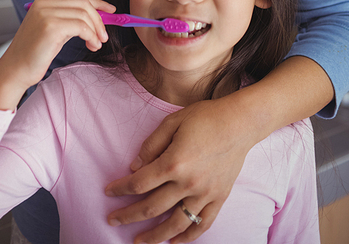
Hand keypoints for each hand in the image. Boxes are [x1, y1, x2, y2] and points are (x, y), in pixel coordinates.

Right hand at [0, 0, 115, 110]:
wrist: (15, 70)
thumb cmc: (35, 53)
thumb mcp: (54, 31)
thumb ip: (71, 20)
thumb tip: (99, 17)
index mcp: (44, 1)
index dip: (98, 3)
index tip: (111, 11)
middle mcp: (44, 3)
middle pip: (83, 3)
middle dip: (99, 19)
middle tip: (104, 36)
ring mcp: (46, 13)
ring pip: (84, 14)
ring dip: (96, 30)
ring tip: (96, 44)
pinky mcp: (50, 27)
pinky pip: (81, 27)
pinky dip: (91, 36)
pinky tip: (91, 46)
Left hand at [105, 97, 252, 243]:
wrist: (239, 122)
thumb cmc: (204, 117)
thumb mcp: (172, 122)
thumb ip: (151, 145)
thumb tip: (134, 167)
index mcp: (174, 162)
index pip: (139, 183)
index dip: (121, 189)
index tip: (108, 192)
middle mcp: (188, 183)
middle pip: (151, 207)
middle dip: (128, 215)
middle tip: (112, 220)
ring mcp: (205, 194)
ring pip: (176, 224)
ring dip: (155, 236)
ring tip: (138, 241)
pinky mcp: (219, 198)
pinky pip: (202, 224)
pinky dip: (188, 237)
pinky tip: (174, 242)